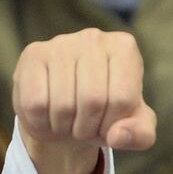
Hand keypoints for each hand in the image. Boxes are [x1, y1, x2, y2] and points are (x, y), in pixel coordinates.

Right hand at [13, 28, 156, 173]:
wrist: (67, 112)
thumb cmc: (105, 116)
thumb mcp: (132, 128)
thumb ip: (140, 135)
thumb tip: (118, 135)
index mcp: (124, 49)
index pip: (122, 99)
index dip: (113, 125)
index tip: (107, 124)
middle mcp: (94, 38)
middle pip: (92, 100)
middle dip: (87, 128)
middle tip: (84, 127)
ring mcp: (60, 43)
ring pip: (63, 105)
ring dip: (64, 127)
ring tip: (67, 121)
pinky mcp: (33, 55)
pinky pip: (36, 103)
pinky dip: (42, 122)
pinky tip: (47, 115)